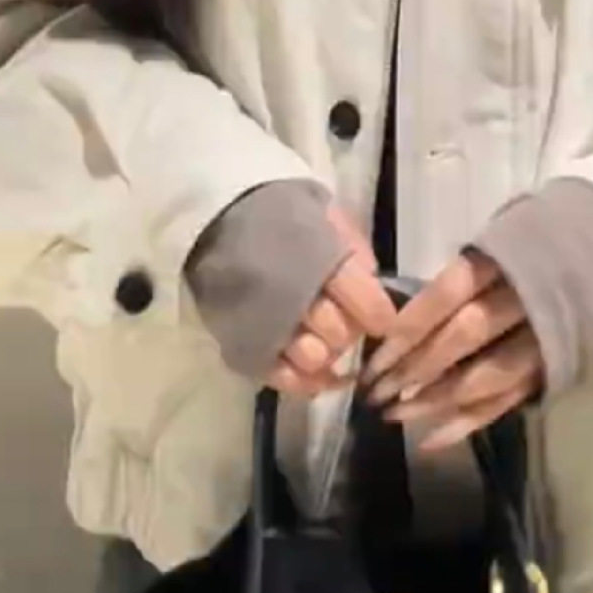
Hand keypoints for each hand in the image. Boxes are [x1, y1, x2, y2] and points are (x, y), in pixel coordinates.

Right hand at [265, 203, 400, 397]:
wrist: (213, 219)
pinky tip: (312, 371)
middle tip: (339, 319)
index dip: (379, 316)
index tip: (378, 317)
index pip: (369, 306)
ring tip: (317, 338)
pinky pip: (284, 379)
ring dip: (323, 353)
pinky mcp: (246, 347)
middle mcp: (296, 297)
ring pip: (314, 360)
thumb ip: (351, 243)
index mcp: (321, 259)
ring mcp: (268, 326)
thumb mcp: (322, 212)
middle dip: (346, 331)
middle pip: (341, 335)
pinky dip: (303, 380)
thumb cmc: (276, 214)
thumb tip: (373, 279)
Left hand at [359, 250, 545, 450]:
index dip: (408, 329)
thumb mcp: (500, 243)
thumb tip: (400, 313)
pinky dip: (467, 424)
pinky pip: (506, 402)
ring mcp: (542, 340)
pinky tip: (431, 440)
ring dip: (436, 401)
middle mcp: (524, 300)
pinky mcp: (552, 370)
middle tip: (376, 393)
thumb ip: (461, 277)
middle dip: (416, 368)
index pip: (445, 296)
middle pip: (463, 337)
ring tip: (396, 416)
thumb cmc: (537, 248)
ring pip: (484, 377)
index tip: (375, 357)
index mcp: (503, 259)